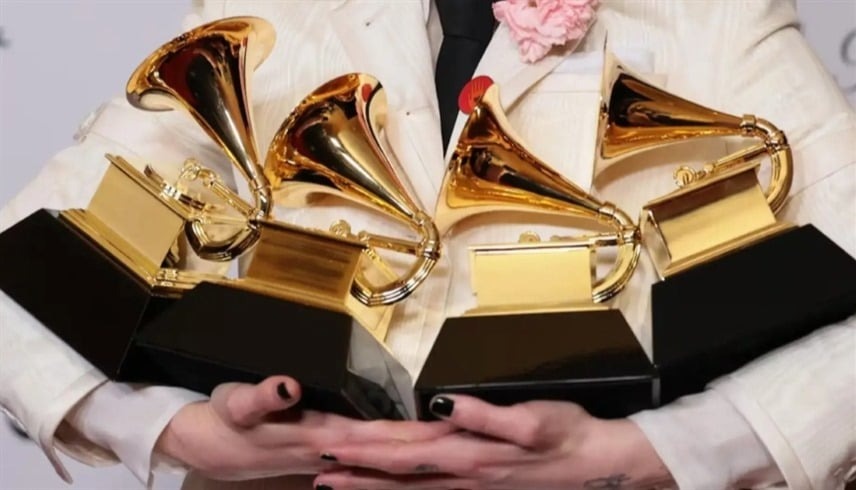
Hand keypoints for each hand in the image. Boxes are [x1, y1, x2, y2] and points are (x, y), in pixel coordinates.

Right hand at [155, 376, 452, 480]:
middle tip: (479, 437)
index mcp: (320, 434)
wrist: (202, 449)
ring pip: (388, 457)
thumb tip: (289, 383)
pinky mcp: (328, 454)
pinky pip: (372, 459)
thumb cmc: (221, 423)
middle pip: (396, 448)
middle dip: (436, 443)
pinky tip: (416, 459)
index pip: (382, 433)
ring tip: (460, 444)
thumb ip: (262, 396)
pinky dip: (397, 459)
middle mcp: (334, 449)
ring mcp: (333, 455)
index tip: (455, 423)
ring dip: (422, 452)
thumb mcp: (233, 405)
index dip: (419, 430)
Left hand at [315, 395, 674, 489]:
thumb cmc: (565, 434)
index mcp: (466, 453)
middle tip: (314, 467)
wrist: (598, 464)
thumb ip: (483, 415)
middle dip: (353, 470)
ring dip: (367, 486)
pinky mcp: (479, 486)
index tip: (328, 444)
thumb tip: (441, 405)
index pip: (402, 450)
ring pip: (407, 487)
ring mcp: (468, 485)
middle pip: (395, 472)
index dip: (363, 448)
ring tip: (330, 486)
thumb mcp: (530, 420)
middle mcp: (459, 474)